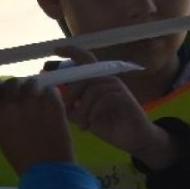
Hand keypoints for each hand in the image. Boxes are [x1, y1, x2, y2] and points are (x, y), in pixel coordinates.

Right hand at [0, 76, 73, 176]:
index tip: (2, 90)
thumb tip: (3, 101)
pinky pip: (50, 89)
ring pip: (32, 82)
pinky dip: (50, 95)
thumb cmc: (22, 158)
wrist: (47, 168)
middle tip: (24, 98)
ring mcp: (34, 99)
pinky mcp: (53, 101)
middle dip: (17, 88)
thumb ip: (2, 115)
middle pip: (12, 82)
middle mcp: (13, 102)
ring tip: (39, 102)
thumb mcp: (3, 135)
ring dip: (34, 89)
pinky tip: (51, 107)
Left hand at [59, 48, 175, 169]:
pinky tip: (92, 124)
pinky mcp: (124, 97)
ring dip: (83, 109)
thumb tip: (55, 98)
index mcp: (98, 81)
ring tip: (82, 125)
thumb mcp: (86, 115)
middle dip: (70, 96)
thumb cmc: (110, 126)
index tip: (56, 49)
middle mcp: (108, 79)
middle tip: (67, 113)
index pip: (85, 59)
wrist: (135, 139)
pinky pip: (103, 99)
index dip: (71, 51)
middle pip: (83, 77)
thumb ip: (73, 105)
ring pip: (92, 90)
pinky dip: (93, 113)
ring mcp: (117, 87)